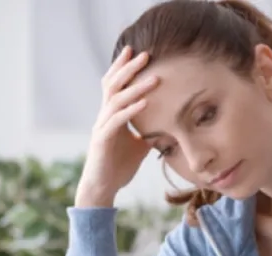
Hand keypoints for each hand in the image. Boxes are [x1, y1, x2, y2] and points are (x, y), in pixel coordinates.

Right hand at [77, 46, 159, 207]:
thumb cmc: (118, 166)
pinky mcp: (102, 140)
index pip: (114, 84)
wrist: (103, 188)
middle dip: (129, 68)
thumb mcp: (139, 145)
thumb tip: (170, 125)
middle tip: (145, 54)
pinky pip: (117, 121)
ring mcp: (101, 127)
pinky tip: (145, 103)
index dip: (122, 67)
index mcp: (111, 115)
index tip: (136, 51)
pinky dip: (131, 110)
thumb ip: (149, 131)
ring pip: (116, 100)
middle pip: (113, 85)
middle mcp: (103, 116)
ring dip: (136, 88)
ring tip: (154, 78)